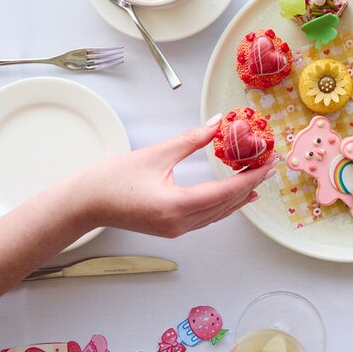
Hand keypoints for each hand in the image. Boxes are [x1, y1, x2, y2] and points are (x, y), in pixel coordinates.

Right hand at [64, 119, 277, 237]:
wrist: (83, 204)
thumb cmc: (111, 179)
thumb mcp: (156, 153)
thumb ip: (191, 139)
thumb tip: (218, 122)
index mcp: (176, 206)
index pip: (225, 192)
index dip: (251, 177)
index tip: (269, 164)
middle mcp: (179, 223)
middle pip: (226, 205)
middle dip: (250, 185)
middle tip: (269, 166)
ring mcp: (175, 229)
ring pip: (218, 214)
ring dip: (238, 197)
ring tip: (258, 179)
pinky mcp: (170, 228)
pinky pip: (206, 218)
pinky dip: (223, 204)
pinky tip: (233, 194)